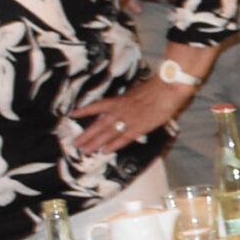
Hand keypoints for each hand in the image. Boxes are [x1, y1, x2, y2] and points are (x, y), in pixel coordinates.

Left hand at [71, 76, 198, 155]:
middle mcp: (119, 111)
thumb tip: (124, 99)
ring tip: (84, 150)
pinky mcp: (138, 128)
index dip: (84, 111)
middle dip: (86, 135)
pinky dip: (113, 146)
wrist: (166, 89)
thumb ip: (128, 98)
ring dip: (95, 143)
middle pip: (99, 125)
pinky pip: (123, 139)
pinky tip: (104, 151)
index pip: (97, 106)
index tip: (73, 115)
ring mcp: (128, 120)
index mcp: (118, 100)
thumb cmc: (155, 88)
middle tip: (75, 143)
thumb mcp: (136, 90)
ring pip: (107, 134)